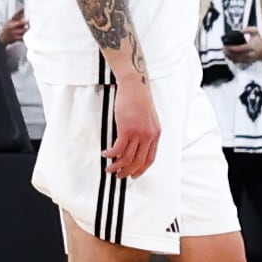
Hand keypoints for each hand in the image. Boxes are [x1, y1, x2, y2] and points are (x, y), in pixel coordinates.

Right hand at [103, 53, 160, 177]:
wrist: (135, 86)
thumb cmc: (140, 99)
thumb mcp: (149, 118)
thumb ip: (147, 132)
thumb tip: (138, 145)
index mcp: (156, 134)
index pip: (150, 159)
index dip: (141, 170)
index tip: (133, 175)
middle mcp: (148, 136)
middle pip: (138, 161)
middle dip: (127, 171)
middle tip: (118, 175)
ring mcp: (138, 133)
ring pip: (126, 158)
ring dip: (116, 165)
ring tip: (109, 168)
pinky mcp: (126, 129)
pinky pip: (117, 148)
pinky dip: (110, 154)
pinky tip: (105, 153)